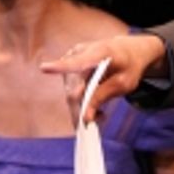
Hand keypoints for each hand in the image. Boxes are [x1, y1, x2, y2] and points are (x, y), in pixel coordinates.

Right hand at [41, 34, 166, 121]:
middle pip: (73, 89)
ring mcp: (72, 58)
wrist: (127, 51)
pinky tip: (93, 105)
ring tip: (100, 113)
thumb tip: (85, 117)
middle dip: (81, 109)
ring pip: (70, 92)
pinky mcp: (69, 66)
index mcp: (98, 52)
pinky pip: (71, 89)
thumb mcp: (124, 83)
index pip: (77, 62)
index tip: (44, 68)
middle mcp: (80, 52)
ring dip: (82, 107)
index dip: (61, 66)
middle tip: (96, 121)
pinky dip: (81, 101)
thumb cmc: (128, 65)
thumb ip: (103, 96)